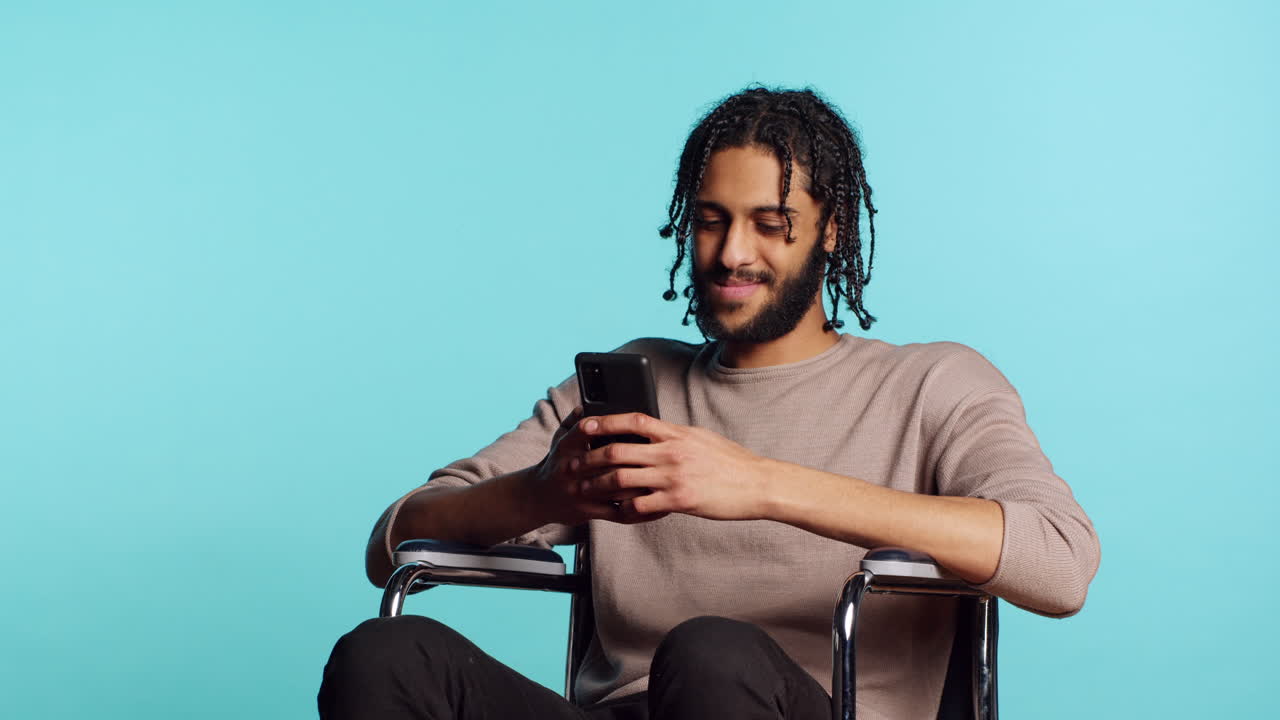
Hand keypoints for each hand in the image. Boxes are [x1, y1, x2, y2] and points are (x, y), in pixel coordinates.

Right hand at [528, 407, 669, 525]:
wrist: (538, 498)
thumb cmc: (556, 463)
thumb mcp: (560, 439)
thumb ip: (574, 421)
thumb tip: (587, 403)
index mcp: (567, 447)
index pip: (583, 431)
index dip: (602, 426)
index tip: (627, 425)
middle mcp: (571, 469)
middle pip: (607, 461)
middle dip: (637, 458)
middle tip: (664, 455)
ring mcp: (579, 492)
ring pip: (617, 487)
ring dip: (644, 484)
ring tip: (668, 479)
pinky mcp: (587, 511)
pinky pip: (618, 511)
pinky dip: (640, 508)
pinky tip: (658, 504)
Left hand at [573, 412, 770, 521]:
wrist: (758, 483)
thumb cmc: (732, 462)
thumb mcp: (702, 439)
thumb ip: (676, 436)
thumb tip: (657, 431)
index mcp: (677, 434)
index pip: (634, 421)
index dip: (606, 421)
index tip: (585, 424)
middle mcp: (671, 452)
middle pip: (619, 450)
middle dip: (591, 458)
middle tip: (574, 464)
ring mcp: (673, 477)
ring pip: (622, 479)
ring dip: (599, 485)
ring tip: (586, 491)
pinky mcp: (679, 500)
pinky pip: (640, 506)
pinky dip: (624, 509)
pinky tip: (616, 512)